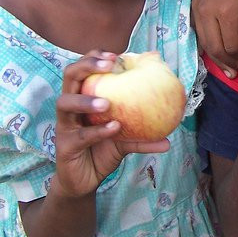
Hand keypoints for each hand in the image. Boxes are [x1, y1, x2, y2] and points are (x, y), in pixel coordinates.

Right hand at [51, 51, 169, 198]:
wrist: (85, 181)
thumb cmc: (103, 151)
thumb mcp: (125, 139)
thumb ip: (144, 132)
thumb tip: (173, 132)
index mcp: (82, 97)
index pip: (83, 68)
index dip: (94, 57)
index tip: (114, 55)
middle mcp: (70, 107)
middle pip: (69, 76)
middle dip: (86, 66)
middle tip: (108, 65)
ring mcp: (64, 126)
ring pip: (65, 103)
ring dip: (86, 100)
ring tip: (106, 103)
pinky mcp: (64, 145)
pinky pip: (80, 135)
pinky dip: (98, 131)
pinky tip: (115, 128)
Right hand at [192, 0, 237, 76]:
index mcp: (227, 11)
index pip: (232, 46)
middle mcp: (206, 10)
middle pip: (215, 48)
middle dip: (230, 63)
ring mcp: (196, 7)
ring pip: (204, 43)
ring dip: (217, 59)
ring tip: (230, 70)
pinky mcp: (191, 4)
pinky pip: (197, 32)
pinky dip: (207, 46)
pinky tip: (216, 55)